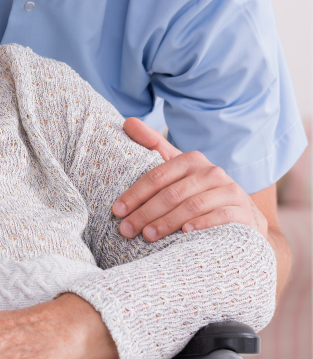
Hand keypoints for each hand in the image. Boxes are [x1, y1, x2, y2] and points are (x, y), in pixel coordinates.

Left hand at [115, 118, 267, 241]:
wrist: (238, 214)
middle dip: (145, 213)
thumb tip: (128, 121)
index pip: (157, 176)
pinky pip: (219, 217)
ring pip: (191, 206)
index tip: (117, 210)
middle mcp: (211, 172)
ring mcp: (229, 191)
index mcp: (191, 160)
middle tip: (127, 229)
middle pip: (171, 194)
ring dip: (167, 222)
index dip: (135, 194)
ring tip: (148, 236)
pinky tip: (184, 233)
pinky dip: (200, 225)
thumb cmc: (197, 191)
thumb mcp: (176, 168)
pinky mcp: (241, 210)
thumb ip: (153, 145)